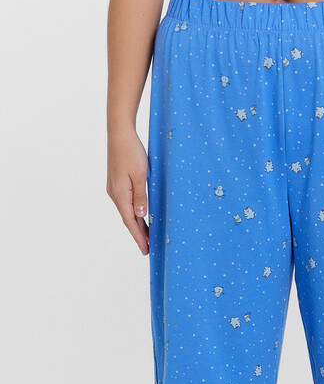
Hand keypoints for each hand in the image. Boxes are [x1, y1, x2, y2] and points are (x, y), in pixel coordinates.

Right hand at [106, 128, 149, 254]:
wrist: (119, 134)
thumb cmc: (131, 152)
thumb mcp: (140, 176)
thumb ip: (141, 197)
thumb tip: (140, 215)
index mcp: (120, 194)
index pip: (131, 221)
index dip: (139, 236)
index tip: (146, 249)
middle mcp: (115, 194)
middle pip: (128, 219)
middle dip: (138, 234)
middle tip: (148, 248)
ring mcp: (115, 189)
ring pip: (127, 212)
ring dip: (137, 224)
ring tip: (147, 236)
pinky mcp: (117, 183)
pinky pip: (126, 203)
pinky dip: (134, 213)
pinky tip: (140, 216)